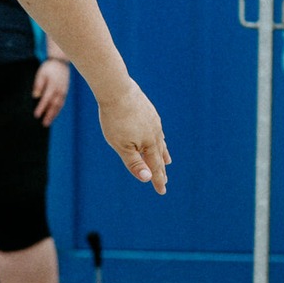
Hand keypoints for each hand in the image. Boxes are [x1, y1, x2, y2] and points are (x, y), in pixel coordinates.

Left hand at [32, 58, 70, 125]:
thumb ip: (38, 85)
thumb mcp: (41, 74)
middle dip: (49, 115)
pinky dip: (58, 110)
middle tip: (44, 124)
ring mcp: (63, 92)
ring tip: (48, 122)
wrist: (61, 62)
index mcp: (52, 85)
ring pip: (59, 106)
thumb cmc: (49, 68)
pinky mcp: (65, 92)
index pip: (46, 99)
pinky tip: (53, 115)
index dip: (41, 108)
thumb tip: (35, 96)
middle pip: (54, 105)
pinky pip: (62, 103)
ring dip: (54, 115)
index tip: (36, 115)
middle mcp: (59, 90)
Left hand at [97, 78, 169, 193]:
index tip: (162, 191)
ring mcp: (153, 120)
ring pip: (160, 141)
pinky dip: (159, 138)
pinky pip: (157, 129)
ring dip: (163, 153)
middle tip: (165, 180)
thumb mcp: (122, 146)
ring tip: (167, 161)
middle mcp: (155, 133)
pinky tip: (157, 135)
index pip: (155, 167)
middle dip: (161, 169)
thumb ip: (134, 163)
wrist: (117, 90)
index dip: (158, 180)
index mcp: (149, 144)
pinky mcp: (149, 110)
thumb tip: (148, 179)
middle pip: (159, 155)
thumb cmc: (116, 120)